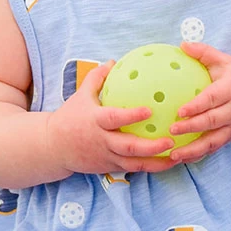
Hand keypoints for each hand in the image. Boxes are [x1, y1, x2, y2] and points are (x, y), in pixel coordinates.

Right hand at [45, 61, 177, 175]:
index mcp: (95, 121)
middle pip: (128, 147)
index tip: (150, 110)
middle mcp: (102, 141)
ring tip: (177, 156)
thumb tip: (113, 61)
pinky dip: (151, 167)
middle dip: (151, 146)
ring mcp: (106, 157)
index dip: (131, 116)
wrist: (53, 147)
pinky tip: (169, 162)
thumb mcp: (81, 96)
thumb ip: (97, 78)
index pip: (114, 119)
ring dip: (156, 162)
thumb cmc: (70, 117)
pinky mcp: (109, 168)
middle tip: (171, 139)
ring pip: (134, 164)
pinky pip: (133, 169)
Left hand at [165, 42, 230, 163]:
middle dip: (193, 127)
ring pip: (214, 141)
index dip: (198, 106)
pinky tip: (180, 159)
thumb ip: (204, 53)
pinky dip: (198, 155)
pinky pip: (213, 149)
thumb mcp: (224, 61)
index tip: (180, 111)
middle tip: (172, 130)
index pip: (213, 98)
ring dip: (194, 149)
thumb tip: (182, 44)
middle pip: (213, 121)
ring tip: (174, 154)